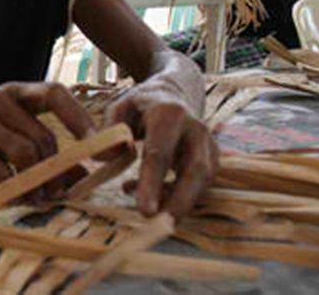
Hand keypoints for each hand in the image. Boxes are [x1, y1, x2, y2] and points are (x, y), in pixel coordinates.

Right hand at [0, 82, 94, 187]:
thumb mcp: (3, 118)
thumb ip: (36, 137)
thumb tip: (79, 172)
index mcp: (13, 91)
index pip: (54, 93)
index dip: (80, 117)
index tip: (98, 143)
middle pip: (44, 137)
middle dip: (58, 168)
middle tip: (60, 189)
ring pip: (26, 155)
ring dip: (39, 182)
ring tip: (39, 196)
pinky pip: (0, 173)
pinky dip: (14, 188)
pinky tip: (15, 194)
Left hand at [106, 76, 217, 217]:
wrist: (176, 93)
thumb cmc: (143, 104)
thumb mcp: (120, 107)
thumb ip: (110, 130)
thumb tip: (104, 159)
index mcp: (169, 113)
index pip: (160, 153)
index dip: (152, 183)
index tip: (144, 210)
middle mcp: (196, 128)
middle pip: (195, 170)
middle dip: (179, 201)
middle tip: (159, 225)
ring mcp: (209, 144)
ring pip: (203, 181)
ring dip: (179, 202)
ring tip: (149, 211)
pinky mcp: (213, 158)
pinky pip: (201, 184)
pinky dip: (180, 197)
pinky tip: (154, 197)